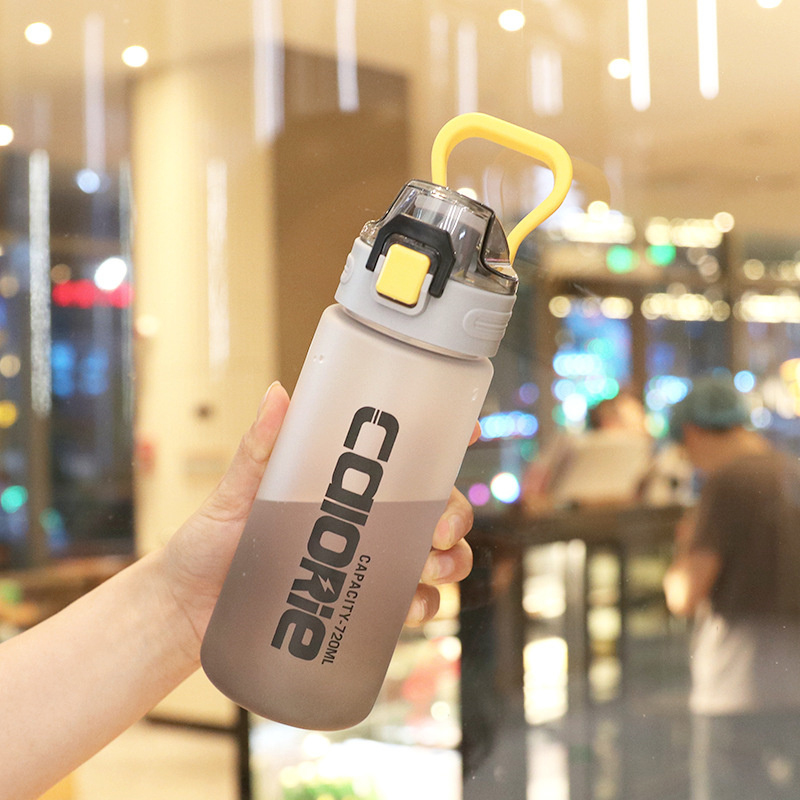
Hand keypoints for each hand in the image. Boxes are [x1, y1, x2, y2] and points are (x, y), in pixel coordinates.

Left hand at [162, 383, 476, 655]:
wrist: (187, 612)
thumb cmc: (208, 543)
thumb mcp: (234, 492)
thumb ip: (259, 448)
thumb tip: (278, 393)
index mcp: (341, 486)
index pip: (401, 459)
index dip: (441, 443)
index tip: (466, 433)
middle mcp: (362, 522)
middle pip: (432, 508)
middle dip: (453, 513)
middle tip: (441, 528)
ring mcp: (364, 564)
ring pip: (432, 555)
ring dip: (451, 560)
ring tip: (434, 568)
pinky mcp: (358, 606)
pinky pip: (408, 603)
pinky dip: (424, 604)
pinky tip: (415, 605)